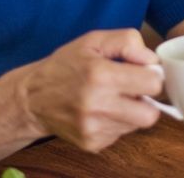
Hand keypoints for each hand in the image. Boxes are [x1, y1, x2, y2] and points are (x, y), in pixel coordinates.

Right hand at [20, 29, 161, 151]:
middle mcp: (97, 105)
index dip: (152, 76)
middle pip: (150, 114)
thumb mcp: (94, 40)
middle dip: (147, 100)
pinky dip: (117, 122)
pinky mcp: (91, 143)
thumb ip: (128, 41)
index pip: (152, 84)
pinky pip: (120, 134)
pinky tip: (101, 110)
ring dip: (132, 111)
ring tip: (113, 97)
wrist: (31, 98)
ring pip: (136, 125)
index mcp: (100, 75)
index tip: (142, 72)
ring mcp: (93, 128)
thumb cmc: (65, 65)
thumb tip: (152, 61)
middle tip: (133, 89)